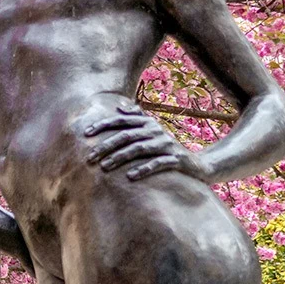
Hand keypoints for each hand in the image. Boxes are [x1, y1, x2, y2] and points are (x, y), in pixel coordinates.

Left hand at [83, 109, 203, 181]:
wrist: (198, 164)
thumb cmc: (167, 147)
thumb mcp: (153, 131)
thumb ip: (137, 118)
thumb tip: (118, 107)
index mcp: (148, 123)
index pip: (121, 121)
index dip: (103, 125)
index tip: (86, 133)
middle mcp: (156, 131)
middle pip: (126, 136)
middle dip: (106, 146)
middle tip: (89, 157)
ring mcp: (167, 145)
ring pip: (139, 149)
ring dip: (120, 158)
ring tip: (104, 167)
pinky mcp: (177, 160)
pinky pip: (158, 164)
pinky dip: (143, 169)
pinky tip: (130, 176)